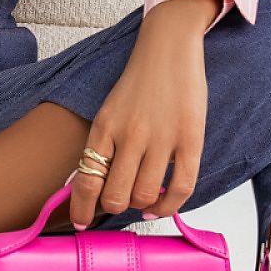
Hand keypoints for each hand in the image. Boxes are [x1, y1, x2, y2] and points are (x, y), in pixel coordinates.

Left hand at [67, 26, 207, 228]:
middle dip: (113, 209)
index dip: (81, 209)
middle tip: (118, 205)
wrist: (169, 49)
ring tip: (140, 202)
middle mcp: (130, 135)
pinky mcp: (190, 139)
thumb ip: (103, 145)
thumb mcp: (109, 110)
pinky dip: (169, 206)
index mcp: (104, 127)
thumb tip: (92, 185)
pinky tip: (160, 206)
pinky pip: (181, 188)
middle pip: (115, 196)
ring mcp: (161, 138)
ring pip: (145, 196)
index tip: (80, 222)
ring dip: (140, 207)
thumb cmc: (138, 82)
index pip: (86, 181)